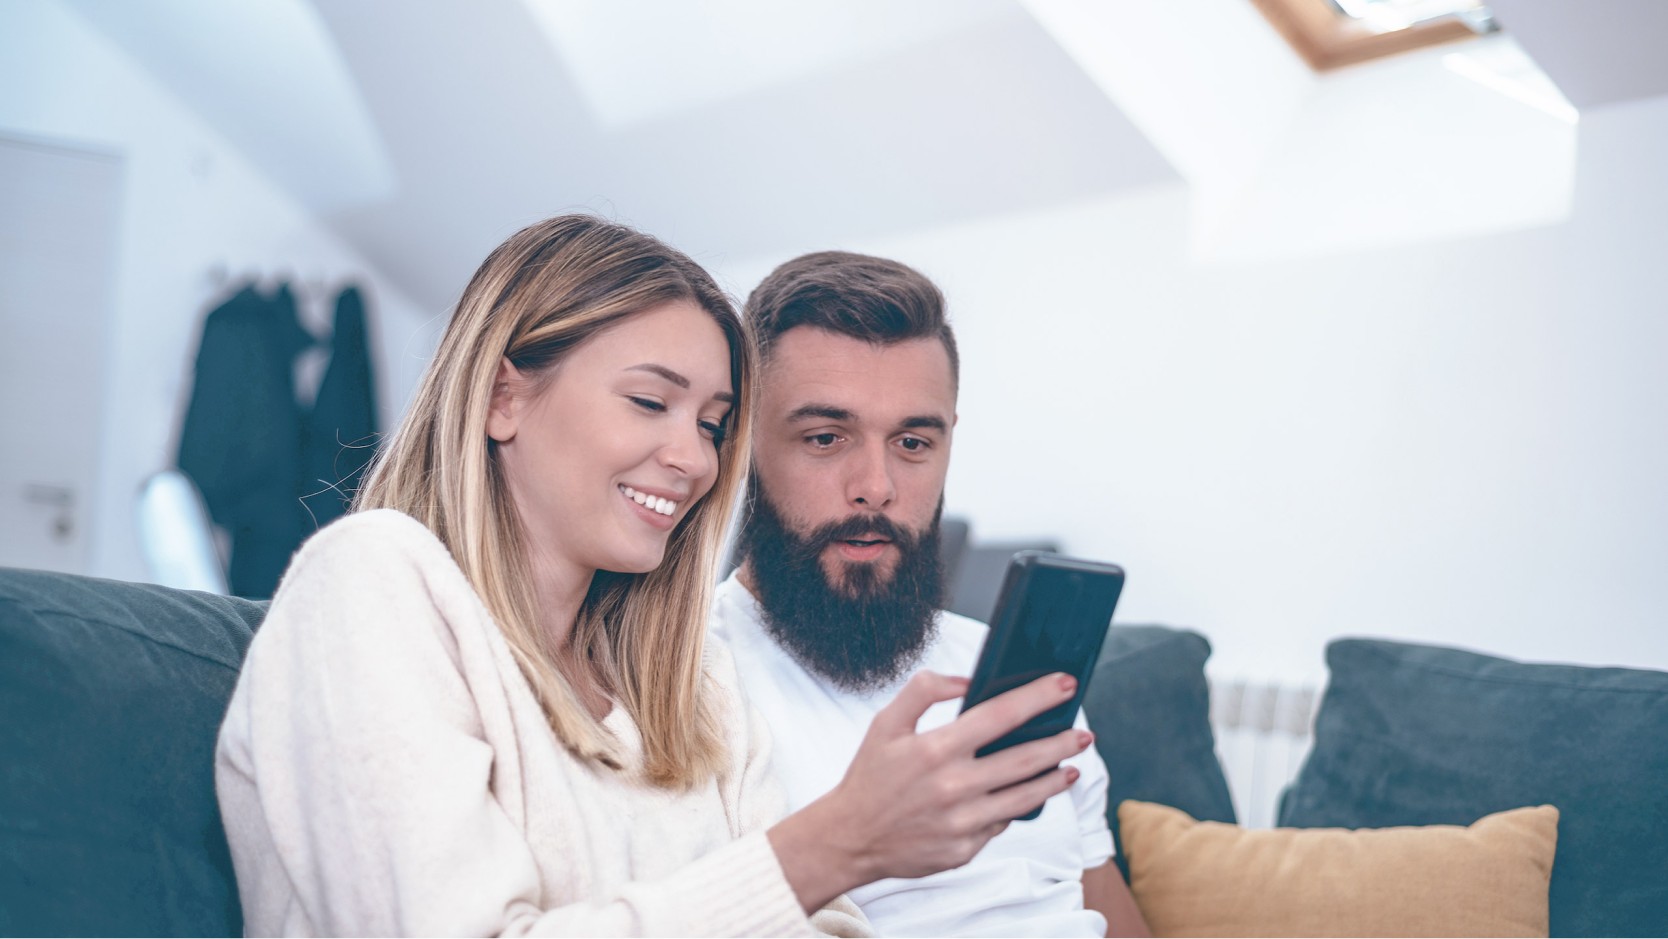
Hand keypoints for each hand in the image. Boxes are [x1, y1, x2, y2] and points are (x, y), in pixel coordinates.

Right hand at [769, 670, 1091, 910]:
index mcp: (936, 749)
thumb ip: (923, 691)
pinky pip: (1000, 823)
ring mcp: (962, 822)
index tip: (1064, 684)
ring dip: (1053, 779)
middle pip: (1025, 759)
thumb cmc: (870, 776)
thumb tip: (965, 680)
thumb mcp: (885, 724)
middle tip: (1084, 734)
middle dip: (1061, 742)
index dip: (1037, 697)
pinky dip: (1015, 808)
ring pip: (1024, 797)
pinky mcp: (965, 849)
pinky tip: (1024, 796)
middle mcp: (954, 786)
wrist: (850, 837)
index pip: (1001, 715)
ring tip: (1070, 767)